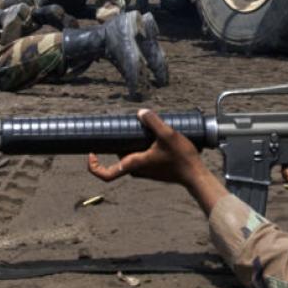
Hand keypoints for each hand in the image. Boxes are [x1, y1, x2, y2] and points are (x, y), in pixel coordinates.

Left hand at [88, 109, 225, 213]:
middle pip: (119, 156)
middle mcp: (137, 170)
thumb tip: (141, 112)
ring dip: (132, 142)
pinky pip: (141, 156)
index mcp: (134, 164)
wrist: (196, 174)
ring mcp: (146, 170)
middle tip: (123, 126)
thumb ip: (154, 122)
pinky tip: (154, 135)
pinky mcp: (154, 168)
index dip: (94, 166)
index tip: (91, 153)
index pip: (106, 174)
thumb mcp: (168, 135)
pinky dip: (141, 146)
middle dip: (118, 141)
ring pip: (131, 155)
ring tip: (142, 128)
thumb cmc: (181, 158)